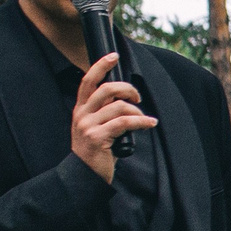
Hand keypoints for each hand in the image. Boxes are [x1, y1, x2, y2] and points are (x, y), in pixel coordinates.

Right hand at [70, 52, 155, 181]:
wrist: (84, 174)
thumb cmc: (96, 150)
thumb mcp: (96, 126)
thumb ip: (104, 111)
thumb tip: (125, 97)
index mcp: (81, 109)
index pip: (88, 81)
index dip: (101, 66)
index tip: (114, 56)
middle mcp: (82, 114)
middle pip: (107, 89)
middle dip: (128, 89)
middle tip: (138, 98)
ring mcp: (88, 126)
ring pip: (119, 106)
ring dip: (138, 111)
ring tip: (145, 120)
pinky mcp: (98, 137)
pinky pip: (125, 123)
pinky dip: (142, 121)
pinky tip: (150, 124)